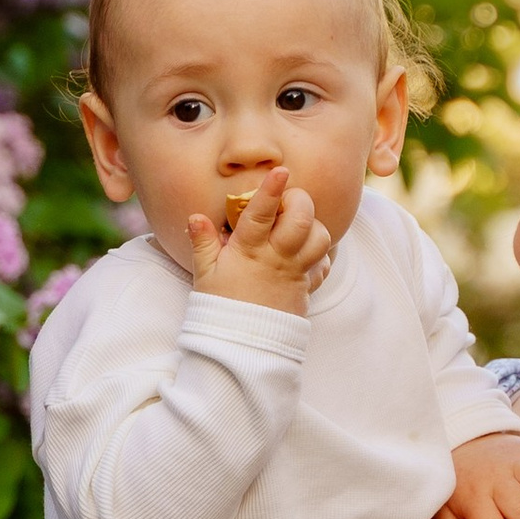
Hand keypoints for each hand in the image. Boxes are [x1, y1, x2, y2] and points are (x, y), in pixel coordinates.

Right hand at [188, 166, 331, 310]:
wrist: (243, 346)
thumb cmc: (220, 308)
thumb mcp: (205, 274)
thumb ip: (203, 242)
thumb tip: (196, 217)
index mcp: (248, 252)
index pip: (261, 214)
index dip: (271, 190)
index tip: (280, 172)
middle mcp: (276, 259)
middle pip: (302, 220)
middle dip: (300, 201)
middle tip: (288, 200)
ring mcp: (295, 273)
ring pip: (320, 239)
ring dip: (313, 225)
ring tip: (297, 225)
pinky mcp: (306, 287)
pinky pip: (323, 265)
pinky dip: (320, 255)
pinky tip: (304, 253)